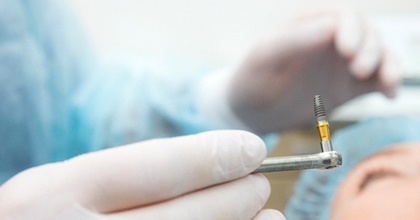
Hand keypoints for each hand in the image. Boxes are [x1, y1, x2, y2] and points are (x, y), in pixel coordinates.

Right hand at [0, 130, 284, 219]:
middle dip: (233, 197)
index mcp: (51, 198)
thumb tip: (204, 168)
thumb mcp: (57, 191)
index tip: (252, 148)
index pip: (153, 168)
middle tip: (261, 184)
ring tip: (272, 217)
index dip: (211, 156)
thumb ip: (119, 180)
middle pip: (182, 215)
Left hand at [227, 7, 401, 133]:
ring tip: (385, 83)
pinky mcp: (347, 88)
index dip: (352, 30)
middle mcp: (330, 42)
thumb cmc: (251, 80)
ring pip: (377, 55)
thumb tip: (331, 26)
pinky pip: (376, 81)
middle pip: (366, 34)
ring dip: (387, 65)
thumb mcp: (265, 57)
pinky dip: (387, 84)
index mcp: (309, 26)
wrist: (250, 114)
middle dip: (370, 49)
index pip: (343, 17)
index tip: (347, 51)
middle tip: (358, 70)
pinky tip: (388, 94)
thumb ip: (294, 40)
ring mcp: (340, 65)